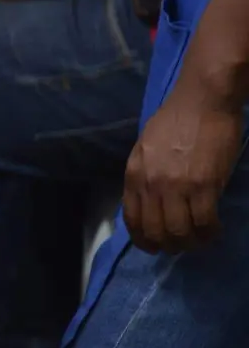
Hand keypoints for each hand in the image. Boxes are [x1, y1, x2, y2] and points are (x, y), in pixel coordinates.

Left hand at [124, 89, 243, 253]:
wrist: (202, 100)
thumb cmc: (175, 120)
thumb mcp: (146, 149)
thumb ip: (145, 176)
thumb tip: (149, 201)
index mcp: (134, 175)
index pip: (132, 219)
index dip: (143, 240)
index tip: (154, 247)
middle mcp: (151, 184)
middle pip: (155, 231)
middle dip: (168, 245)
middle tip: (182, 246)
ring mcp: (177, 186)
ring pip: (180, 231)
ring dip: (191, 242)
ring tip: (200, 240)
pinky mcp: (204, 185)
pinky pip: (204, 221)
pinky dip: (210, 232)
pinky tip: (215, 230)